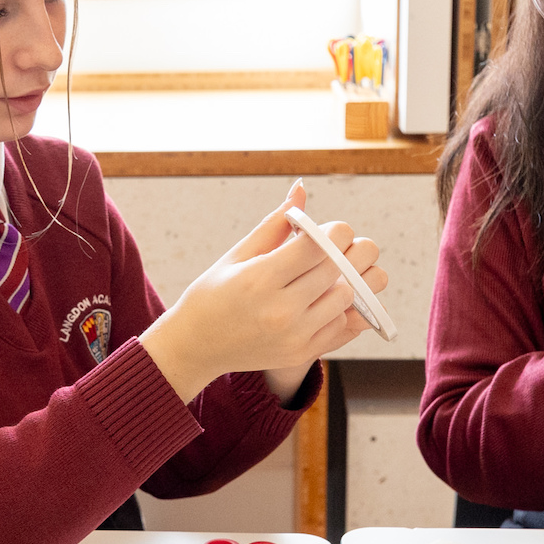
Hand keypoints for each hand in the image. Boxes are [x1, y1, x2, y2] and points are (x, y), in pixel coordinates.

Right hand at [141, 180, 388, 402]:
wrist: (196, 346)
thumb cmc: (213, 294)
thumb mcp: (236, 255)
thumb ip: (274, 224)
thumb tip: (301, 189)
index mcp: (260, 279)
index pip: (318, 246)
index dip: (334, 232)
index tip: (331, 230)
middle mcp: (280, 310)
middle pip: (338, 270)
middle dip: (345, 251)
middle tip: (337, 247)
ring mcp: (293, 336)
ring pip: (347, 298)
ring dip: (344, 281)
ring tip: (326, 276)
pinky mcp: (301, 353)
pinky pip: (342, 325)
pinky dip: (340, 309)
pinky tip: (323, 299)